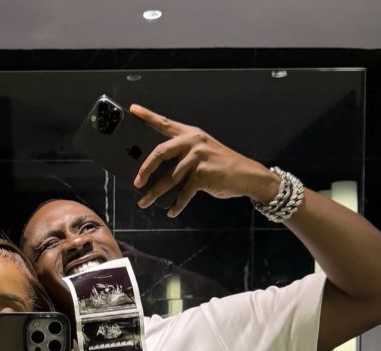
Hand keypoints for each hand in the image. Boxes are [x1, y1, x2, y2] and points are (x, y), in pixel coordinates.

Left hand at [129, 104, 279, 216]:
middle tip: (136, 182)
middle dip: (145, 169)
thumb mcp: (201, 152)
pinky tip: (171, 211)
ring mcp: (198, 158)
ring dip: (154, 193)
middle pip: (160, 152)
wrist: (247, 174)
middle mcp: (193, 142)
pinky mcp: (203, 175)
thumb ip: (181, 155)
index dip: (148, 116)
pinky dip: (176, 205)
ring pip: (169, 178)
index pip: (165, 123)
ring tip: (143, 202)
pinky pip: (183, 193)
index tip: (133, 110)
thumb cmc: (220, 165)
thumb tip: (155, 170)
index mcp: (190, 134)